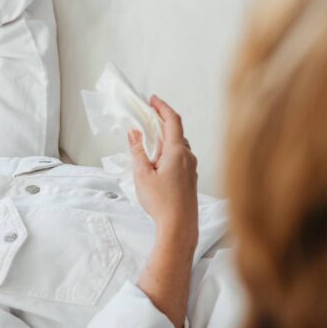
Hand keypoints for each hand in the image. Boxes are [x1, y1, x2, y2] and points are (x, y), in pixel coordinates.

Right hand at [129, 95, 198, 241]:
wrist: (180, 227)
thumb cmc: (162, 202)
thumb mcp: (142, 174)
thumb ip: (138, 150)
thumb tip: (134, 132)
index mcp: (178, 151)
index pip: (173, 120)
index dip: (162, 106)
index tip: (152, 99)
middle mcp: (189, 157)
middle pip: (176, 132)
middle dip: (161, 122)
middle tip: (147, 117)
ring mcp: (192, 168)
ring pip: (179, 146)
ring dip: (165, 139)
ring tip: (149, 141)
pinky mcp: (191, 179)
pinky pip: (181, 158)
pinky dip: (170, 152)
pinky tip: (158, 161)